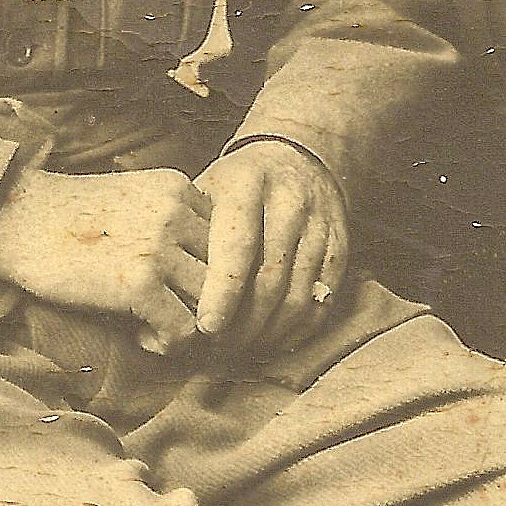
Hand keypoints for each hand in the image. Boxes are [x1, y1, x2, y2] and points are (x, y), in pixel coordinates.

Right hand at [0, 165, 210, 351]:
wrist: (15, 218)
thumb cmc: (68, 216)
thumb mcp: (132, 199)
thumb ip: (171, 221)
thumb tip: (207, 274)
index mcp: (178, 188)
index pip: (226, 240)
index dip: (208, 270)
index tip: (179, 286)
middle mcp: (177, 213)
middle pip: (224, 273)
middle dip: (203, 302)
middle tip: (175, 317)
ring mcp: (161, 247)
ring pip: (210, 304)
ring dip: (187, 325)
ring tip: (155, 329)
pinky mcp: (140, 285)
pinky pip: (184, 330)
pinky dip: (167, 343)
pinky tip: (142, 338)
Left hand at [191, 141, 350, 357]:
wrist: (296, 156)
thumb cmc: (235, 186)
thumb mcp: (206, 190)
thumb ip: (188, 236)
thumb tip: (166, 301)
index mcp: (248, 184)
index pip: (238, 247)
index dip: (222, 293)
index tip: (205, 327)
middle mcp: (290, 202)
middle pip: (269, 280)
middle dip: (242, 324)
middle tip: (217, 347)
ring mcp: (320, 226)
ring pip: (297, 297)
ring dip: (267, 333)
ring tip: (240, 348)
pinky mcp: (339, 248)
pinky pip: (321, 302)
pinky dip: (296, 330)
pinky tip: (271, 340)